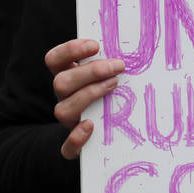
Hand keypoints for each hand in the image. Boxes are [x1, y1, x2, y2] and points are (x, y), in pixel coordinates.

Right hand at [45, 38, 124, 159]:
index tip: (95, 45)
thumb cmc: (114, 93)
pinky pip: (67, 147)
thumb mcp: (111, 74)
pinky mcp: (73, 146)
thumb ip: (113, 61)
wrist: (107, 132)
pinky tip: (91, 126)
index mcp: (68, 76)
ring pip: (62, 109)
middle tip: (119, 66)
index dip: (70, 50)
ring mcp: (68, 121)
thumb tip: (139, 46)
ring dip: (89, 95)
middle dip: (90, 72)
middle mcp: (64, 97)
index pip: (55, 59)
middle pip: (60, 82)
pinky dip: (76, 138)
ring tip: (114, 86)